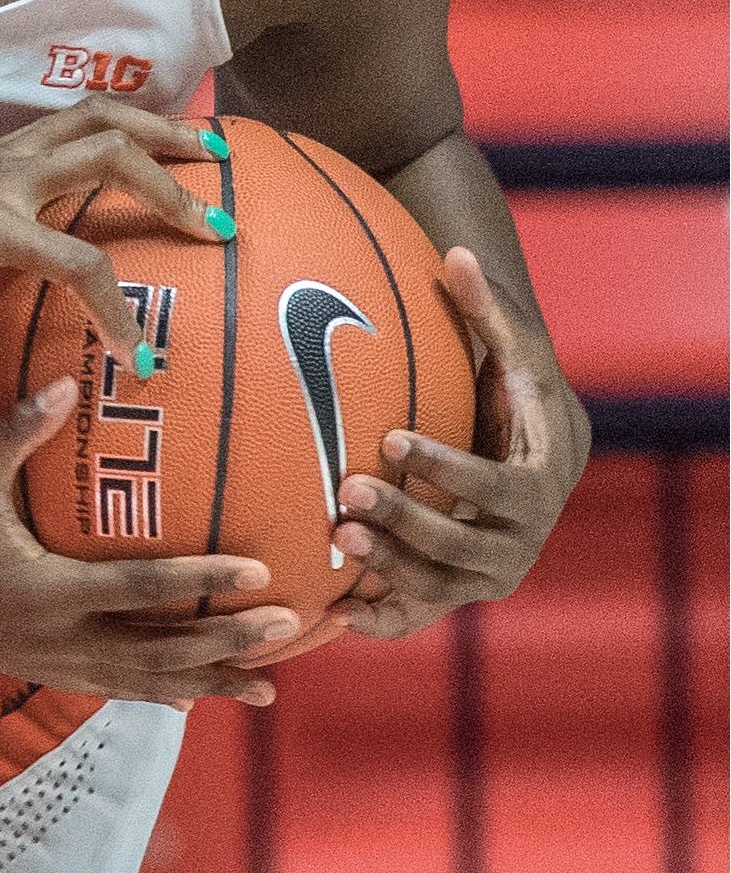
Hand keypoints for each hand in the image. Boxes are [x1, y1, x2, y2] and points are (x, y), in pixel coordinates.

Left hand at [0, 98, 228, 378]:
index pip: (77, 263)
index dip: (119, 314)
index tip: (143, 363)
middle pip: (107, 160)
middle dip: (171, 188)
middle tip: (225, 228)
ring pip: (90, 122)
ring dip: (154, 133)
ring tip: (214, 152)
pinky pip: (64, 127)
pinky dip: (114, 128)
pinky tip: (139, 147)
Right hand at [0, 376, 300, 704]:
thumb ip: (20, 429)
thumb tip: (68, 383)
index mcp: (44, 591)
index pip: (140, 591)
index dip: (202, 583)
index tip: (259, 576)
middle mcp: (52, 638)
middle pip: (158, 652)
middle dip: (225, 644)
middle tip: (286, 631)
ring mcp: (45, 661)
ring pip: (141, 682)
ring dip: (206, 683)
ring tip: (265, 687)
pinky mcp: (33, 668)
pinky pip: (108, 687)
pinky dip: (155, 693)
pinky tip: (190, 697)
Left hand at [332, 248, 588, 640]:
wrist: (522, 455)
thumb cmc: (512, 395)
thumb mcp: (510, 353)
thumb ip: (488, 311)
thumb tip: (458, 252)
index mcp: (540, 485)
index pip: (502, 489)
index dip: (450, 468)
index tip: (391, 438)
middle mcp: (522, 541)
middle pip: (468, 546)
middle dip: (410, 521)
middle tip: (346, 490)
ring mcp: (487, 573)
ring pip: (441, 585)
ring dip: (390, 568)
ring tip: (335, 538)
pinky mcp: (454, 592)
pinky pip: (419, 615)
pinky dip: (383, 620)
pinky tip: (333, 614)